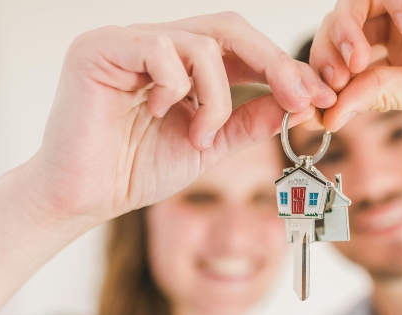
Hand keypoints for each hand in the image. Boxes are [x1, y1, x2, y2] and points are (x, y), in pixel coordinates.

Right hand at [29, 12, 335, 222]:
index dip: (282, 67)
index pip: (240, 47)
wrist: (83, 198)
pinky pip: (160, 49)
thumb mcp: (209, 144)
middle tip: (301, 98)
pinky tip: (158, 114)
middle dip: (273, 64)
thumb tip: (294, 103)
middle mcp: (155, 43)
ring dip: (217, 97)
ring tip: (200, 135)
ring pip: (201, 43)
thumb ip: (247, 121)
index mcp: (179, 62)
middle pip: (229, 28)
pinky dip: (176, 87)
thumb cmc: (136, 170)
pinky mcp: (100, 48)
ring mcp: (127, 40)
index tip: (318, 97)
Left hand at [310, 0, 401, 130]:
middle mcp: (396, 29)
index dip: (321, 82)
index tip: (313, 103)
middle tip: (340, 74)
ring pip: (353, 2)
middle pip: (337, 30)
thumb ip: (383, 95)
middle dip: (327, 54)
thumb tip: (327, 117)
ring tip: (363, 55)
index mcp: (398, 63)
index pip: (342, 68)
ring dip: (347, 27)